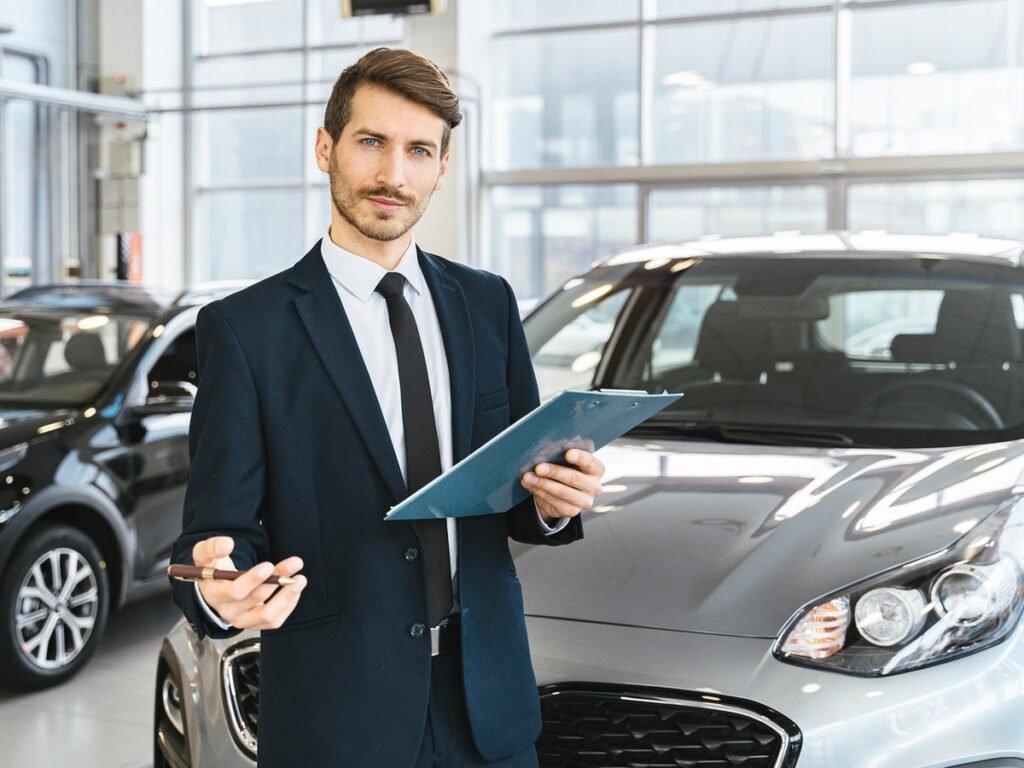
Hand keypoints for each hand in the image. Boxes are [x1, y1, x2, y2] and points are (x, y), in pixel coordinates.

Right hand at [192, 536, 306, 629]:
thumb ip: (212, 547)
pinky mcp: (256, 624)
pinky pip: (274, 621)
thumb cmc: (213, 567)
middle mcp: (228, 611)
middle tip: (294, 564)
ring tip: (300, 579)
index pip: (234, 592)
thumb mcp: (205, 554)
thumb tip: (226, 544)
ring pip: (267, 615)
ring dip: (287, 597)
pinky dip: (288, 606)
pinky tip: (294, 590)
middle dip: (277, 581)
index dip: (252, 580)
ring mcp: (243, 620)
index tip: (268, 566)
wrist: (218, 585)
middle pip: (255, 600)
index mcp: (214, 594)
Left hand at [521, 448, 604, 524]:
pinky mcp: (572, 511)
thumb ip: (562, 452)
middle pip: (574, 478)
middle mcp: (594, 487)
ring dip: (542, 483)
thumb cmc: (567, 467)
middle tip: (538, 467)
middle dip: (554, 472)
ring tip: (528, 476)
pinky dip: (538, 491)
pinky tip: (529, 484)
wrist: (564, 490)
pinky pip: (553, 501)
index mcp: (597, 469)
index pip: (590, 462)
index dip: (579, 457)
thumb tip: (547, 449)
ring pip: (561, 492)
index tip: (567, 453)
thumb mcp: (567, 458)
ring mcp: (584, 501)